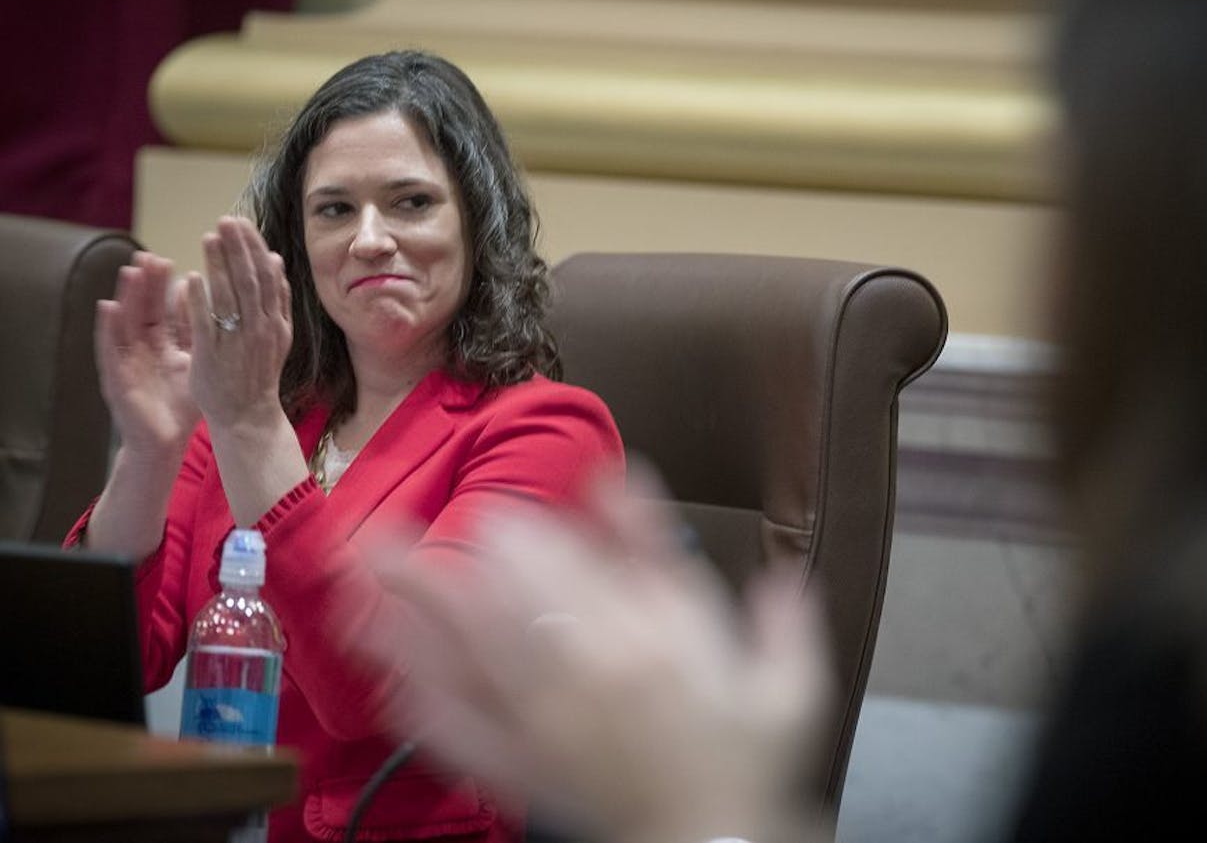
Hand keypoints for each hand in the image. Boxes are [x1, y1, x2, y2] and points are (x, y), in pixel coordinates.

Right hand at [95, 251, 199, 454]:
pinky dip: (108, 326)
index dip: (166, 287)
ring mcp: (126, 360)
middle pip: (143, 309)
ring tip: (131, 270)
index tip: (172, 259)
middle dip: (146, 283)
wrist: (164, 443)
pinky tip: (108, 306)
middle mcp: (142, 348)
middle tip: (151, 255)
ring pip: (125, 322)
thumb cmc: (181, 405)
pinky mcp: (114, 376)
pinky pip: (110, 348)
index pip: (164, 309)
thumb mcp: (195, 364)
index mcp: (163, 344)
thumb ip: (200, 336)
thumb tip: (211, 304)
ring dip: (127, 296)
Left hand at [186, 217, 292, 429]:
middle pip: (249, 281)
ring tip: (209, 238)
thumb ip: (277, 299)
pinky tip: (191, 278)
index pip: (266, 276)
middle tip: (226, 221)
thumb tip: (276, 260)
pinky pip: (206, 323)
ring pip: (229, 297)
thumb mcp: (278, 335)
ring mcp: (236, 342)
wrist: (248, 416)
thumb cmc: (258, 374)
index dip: (253, 247)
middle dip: (238, 248)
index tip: (241, 223)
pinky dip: (200, 300)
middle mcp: (259, 329)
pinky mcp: (212, 356)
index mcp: (275, 322)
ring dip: (220, 265)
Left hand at [355, 468, 830, 842]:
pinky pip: (463, 737)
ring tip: (361, 583)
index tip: (492, 510)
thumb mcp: (775, 670)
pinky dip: (422, 706)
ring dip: (412, 622)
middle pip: (499, 608)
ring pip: (468, 661)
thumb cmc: (748, 756)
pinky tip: (387, 677)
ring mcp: (547, 728)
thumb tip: (661, 502)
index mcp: (649, 644)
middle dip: (440, 568)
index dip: (520, 536)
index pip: (570, 570)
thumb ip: (738, 594)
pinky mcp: (524, 773)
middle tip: (384, 532)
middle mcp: (586, 678)